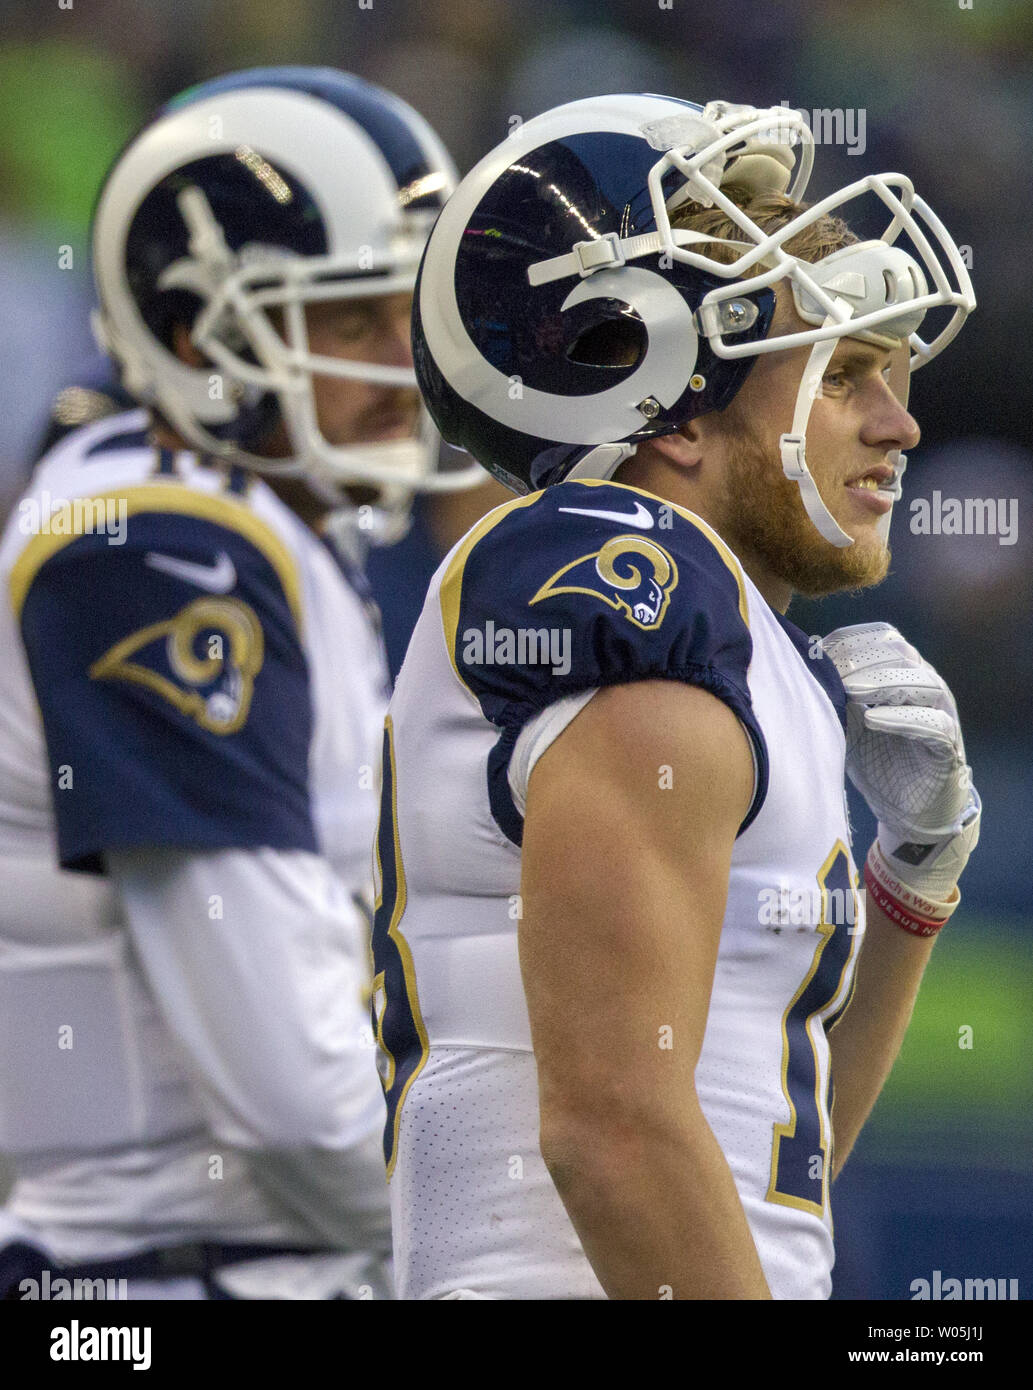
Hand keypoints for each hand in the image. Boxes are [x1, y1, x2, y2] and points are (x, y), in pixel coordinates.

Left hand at [822, 623, 979, 904]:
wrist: (909, 811)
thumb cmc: (877, 760)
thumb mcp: (848, 723)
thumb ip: (833, 695)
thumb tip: (797, 667)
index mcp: (902, 673)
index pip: (883, 638)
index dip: (851, 639)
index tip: (817, 647)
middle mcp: (925, 686)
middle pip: (900, 655)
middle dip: (862, 659)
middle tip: (829, 667)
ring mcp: (941, 713)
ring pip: (921, 683)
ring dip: (882, 683)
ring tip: (850, 689)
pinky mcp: (948, 746)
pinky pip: (933, 724)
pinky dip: (903, 719)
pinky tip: (873, 719)